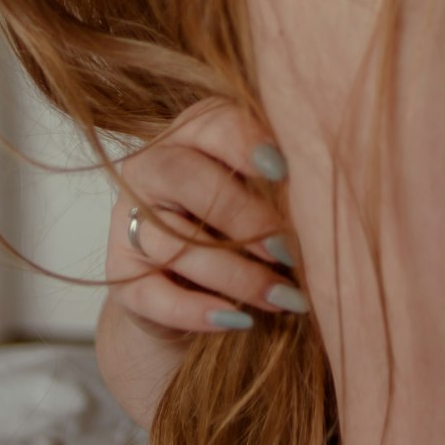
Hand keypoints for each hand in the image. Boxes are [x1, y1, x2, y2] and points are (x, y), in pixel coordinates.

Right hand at [105, 96, 306, 337]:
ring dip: (236, 275)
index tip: (286, 171)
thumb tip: (323, 189)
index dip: (248, 145)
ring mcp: (128, 223)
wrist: (193, 286)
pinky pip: (155, 295)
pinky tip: (239, 321)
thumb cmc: (244, 224)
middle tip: (290, 251)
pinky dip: (199, 311)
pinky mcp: (122, 277)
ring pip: (173, 244)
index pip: (214, 124)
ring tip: (287, 299)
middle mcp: (150, 169)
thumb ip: (280, 181)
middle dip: (244, 216)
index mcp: (191, 133)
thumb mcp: (263, 192)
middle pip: (186, 179)